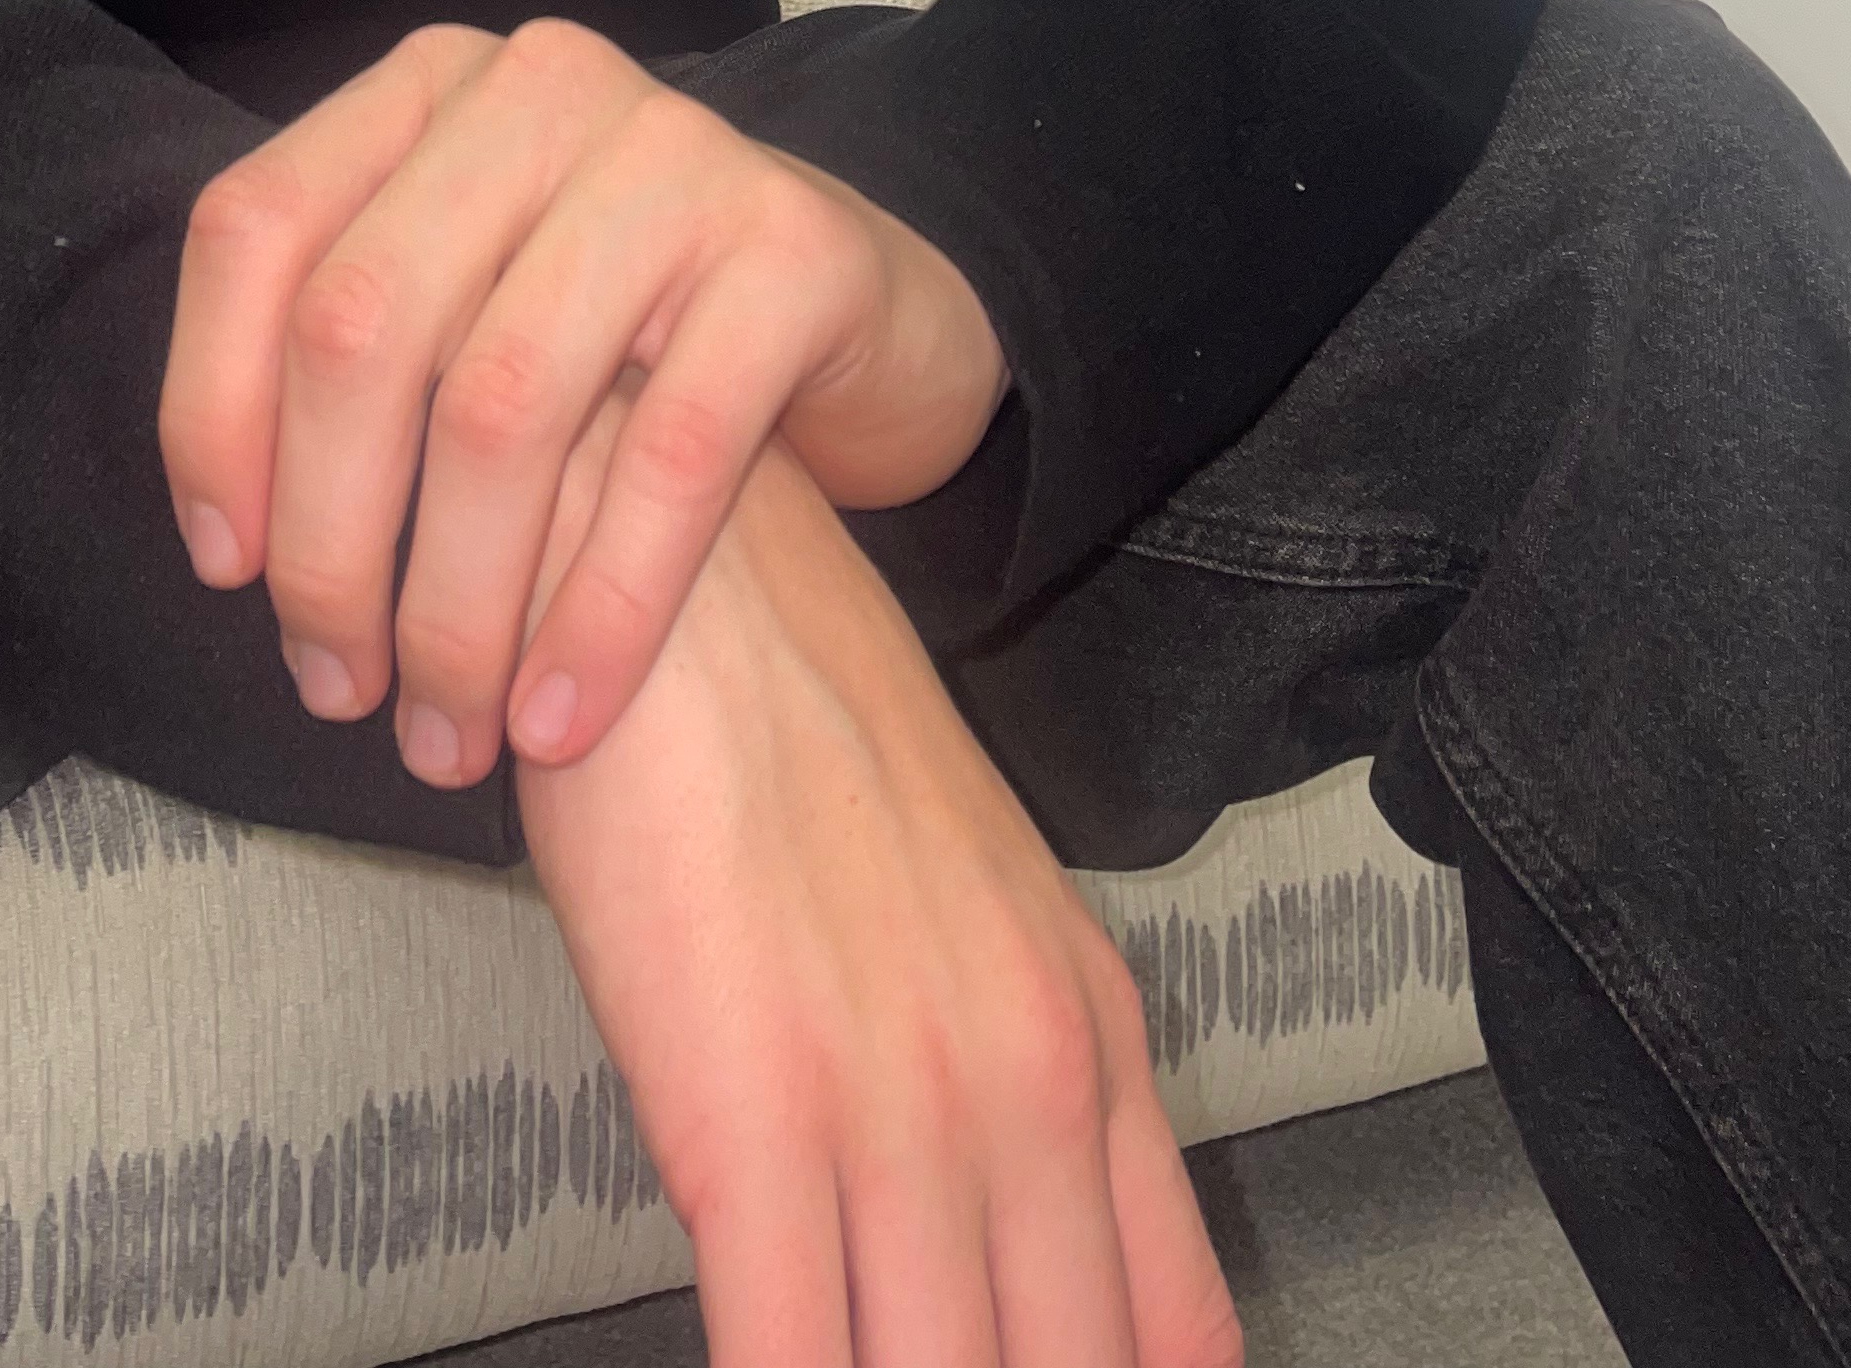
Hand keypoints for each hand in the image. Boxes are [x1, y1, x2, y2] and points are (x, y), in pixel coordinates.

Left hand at [156, 15, 1008, 792]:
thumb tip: (231, 534)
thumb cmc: (627, 330)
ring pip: (499, 404)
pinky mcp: (792, 246)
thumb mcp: (475, 291)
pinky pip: (668, 456)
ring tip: (446, 733)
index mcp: (429, 87)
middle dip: (328, 539)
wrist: (863, 309)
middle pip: (359, 324)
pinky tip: (560, 716)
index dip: (211, 409)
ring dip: (454, 606)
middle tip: (338, 688)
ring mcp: (674, 153)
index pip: (256, 229)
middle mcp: (538, 87)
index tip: (226, 569)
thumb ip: (353, 351)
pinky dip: (599, 610)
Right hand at [515, 401, 1241, 1367]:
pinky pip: (794, 1360)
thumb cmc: (779, 723)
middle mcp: (1032, 1087)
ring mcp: (906, 1109)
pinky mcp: (760, 1116)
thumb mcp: (958, 907)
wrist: (673, 563)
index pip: (1176, 1341)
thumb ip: (1012, 1092)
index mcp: (1091, 1042)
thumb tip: (1010, 1273)